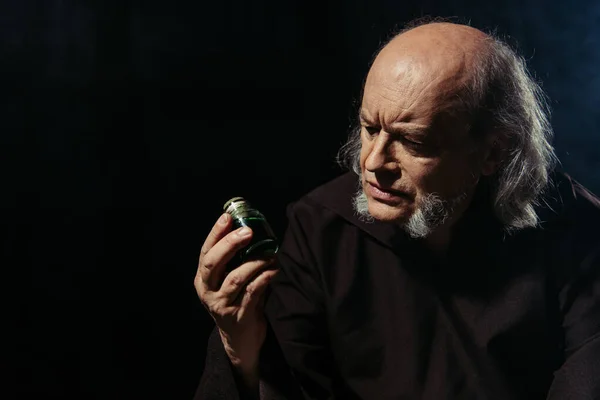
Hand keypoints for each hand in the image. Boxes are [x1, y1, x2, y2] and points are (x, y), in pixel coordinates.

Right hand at [195, 213, 278, 383]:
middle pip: (213, 263)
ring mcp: (222, 305)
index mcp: (203, 279)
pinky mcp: (239, 317)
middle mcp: (208, 291)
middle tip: (249, 232)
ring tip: (271, 253)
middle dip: (230, 244)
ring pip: (236, 278)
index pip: (206, 251)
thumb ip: (235, 259)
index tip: (228, 217)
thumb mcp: (229, 280)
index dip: (216, 233)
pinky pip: (252, 293)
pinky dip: (264, 279)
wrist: (240, 339)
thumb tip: (251, 226)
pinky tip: (274, 270)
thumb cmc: (238, 300)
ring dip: (255, 262)